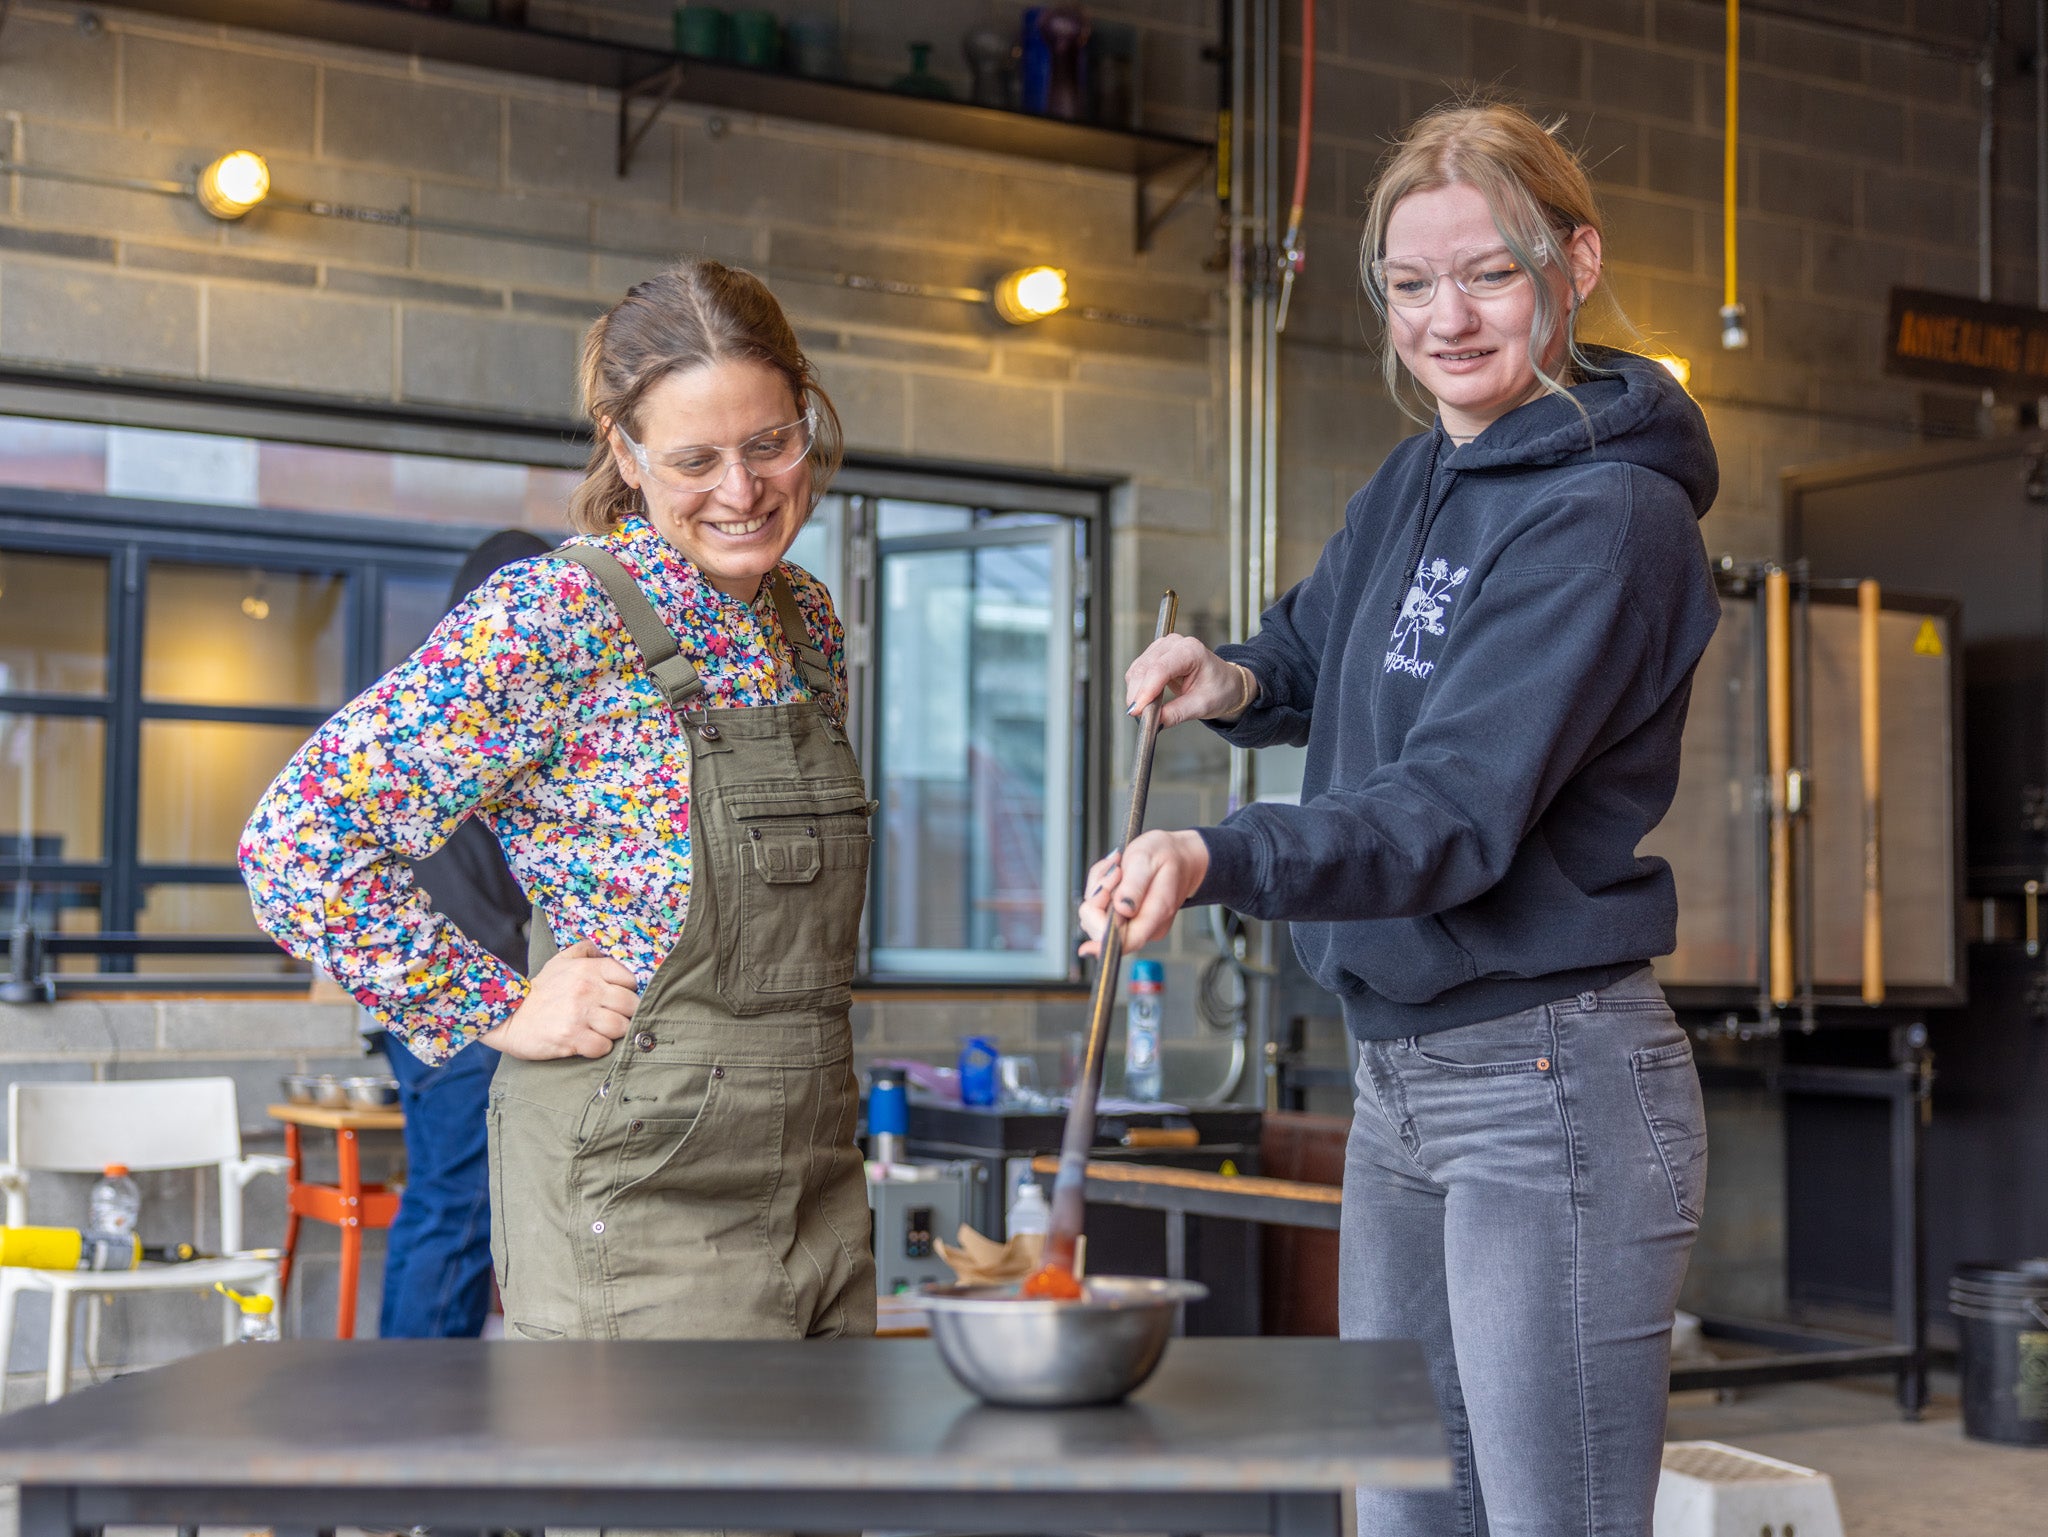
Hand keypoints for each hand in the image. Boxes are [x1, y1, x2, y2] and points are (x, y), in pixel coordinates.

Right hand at [479, 940, 639, 1059]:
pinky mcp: (572, 1038)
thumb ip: (584, 950)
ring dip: (614, 1033)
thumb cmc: (540, 990)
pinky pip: (603, 1046)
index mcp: (588, 969)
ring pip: (620, 1027)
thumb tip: (604, 948)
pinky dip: (600, 1048)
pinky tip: (589, 1043)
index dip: (628, 991)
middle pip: (630, 1005)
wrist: (509, 1017)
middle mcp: (587, 989)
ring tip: (601, 1031)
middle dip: (626, 1014)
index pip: (629, 979)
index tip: (618, 998)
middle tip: (614, 1018)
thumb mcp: (560, 961)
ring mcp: (580, 1015)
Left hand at [1077, 830, 1210, 955]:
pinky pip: (1099, 909)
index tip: (1085, 943)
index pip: (1127, 941)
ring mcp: (1135, 924)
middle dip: (1097, 899)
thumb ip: (1135, 885)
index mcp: (1156, 914)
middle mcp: (1146, 926)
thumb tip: (1122, 909)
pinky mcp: (1126, 918)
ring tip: (1118, 869)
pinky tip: (1115, 875)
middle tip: (1114, 873)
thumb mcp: (1148, 859)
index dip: (1102, 943)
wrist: (1180, 857)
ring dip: (1098, 890)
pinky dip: (1099, 890)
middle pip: (1103, 930)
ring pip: (1097, 917)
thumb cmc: (1167, 856)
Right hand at [1124, 636, 1253, 726]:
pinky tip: (1147, 700)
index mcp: (1191, 651)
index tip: (1138, 711)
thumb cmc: (1220, 689)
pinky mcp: (1154, 655)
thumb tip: (1154, 721)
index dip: (1146, 691)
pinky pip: (1137, 672)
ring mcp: (1162, 647)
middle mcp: (1174, 643)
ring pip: (1136, 670)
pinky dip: (1137, 689)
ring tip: (1148, 711)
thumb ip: (1177, 713)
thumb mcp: (1202, 706)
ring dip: (1136, 693)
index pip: (1160, 669)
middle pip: (1144, 668)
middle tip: (1141, 718)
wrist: (1225, 683)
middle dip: (1138, 695)